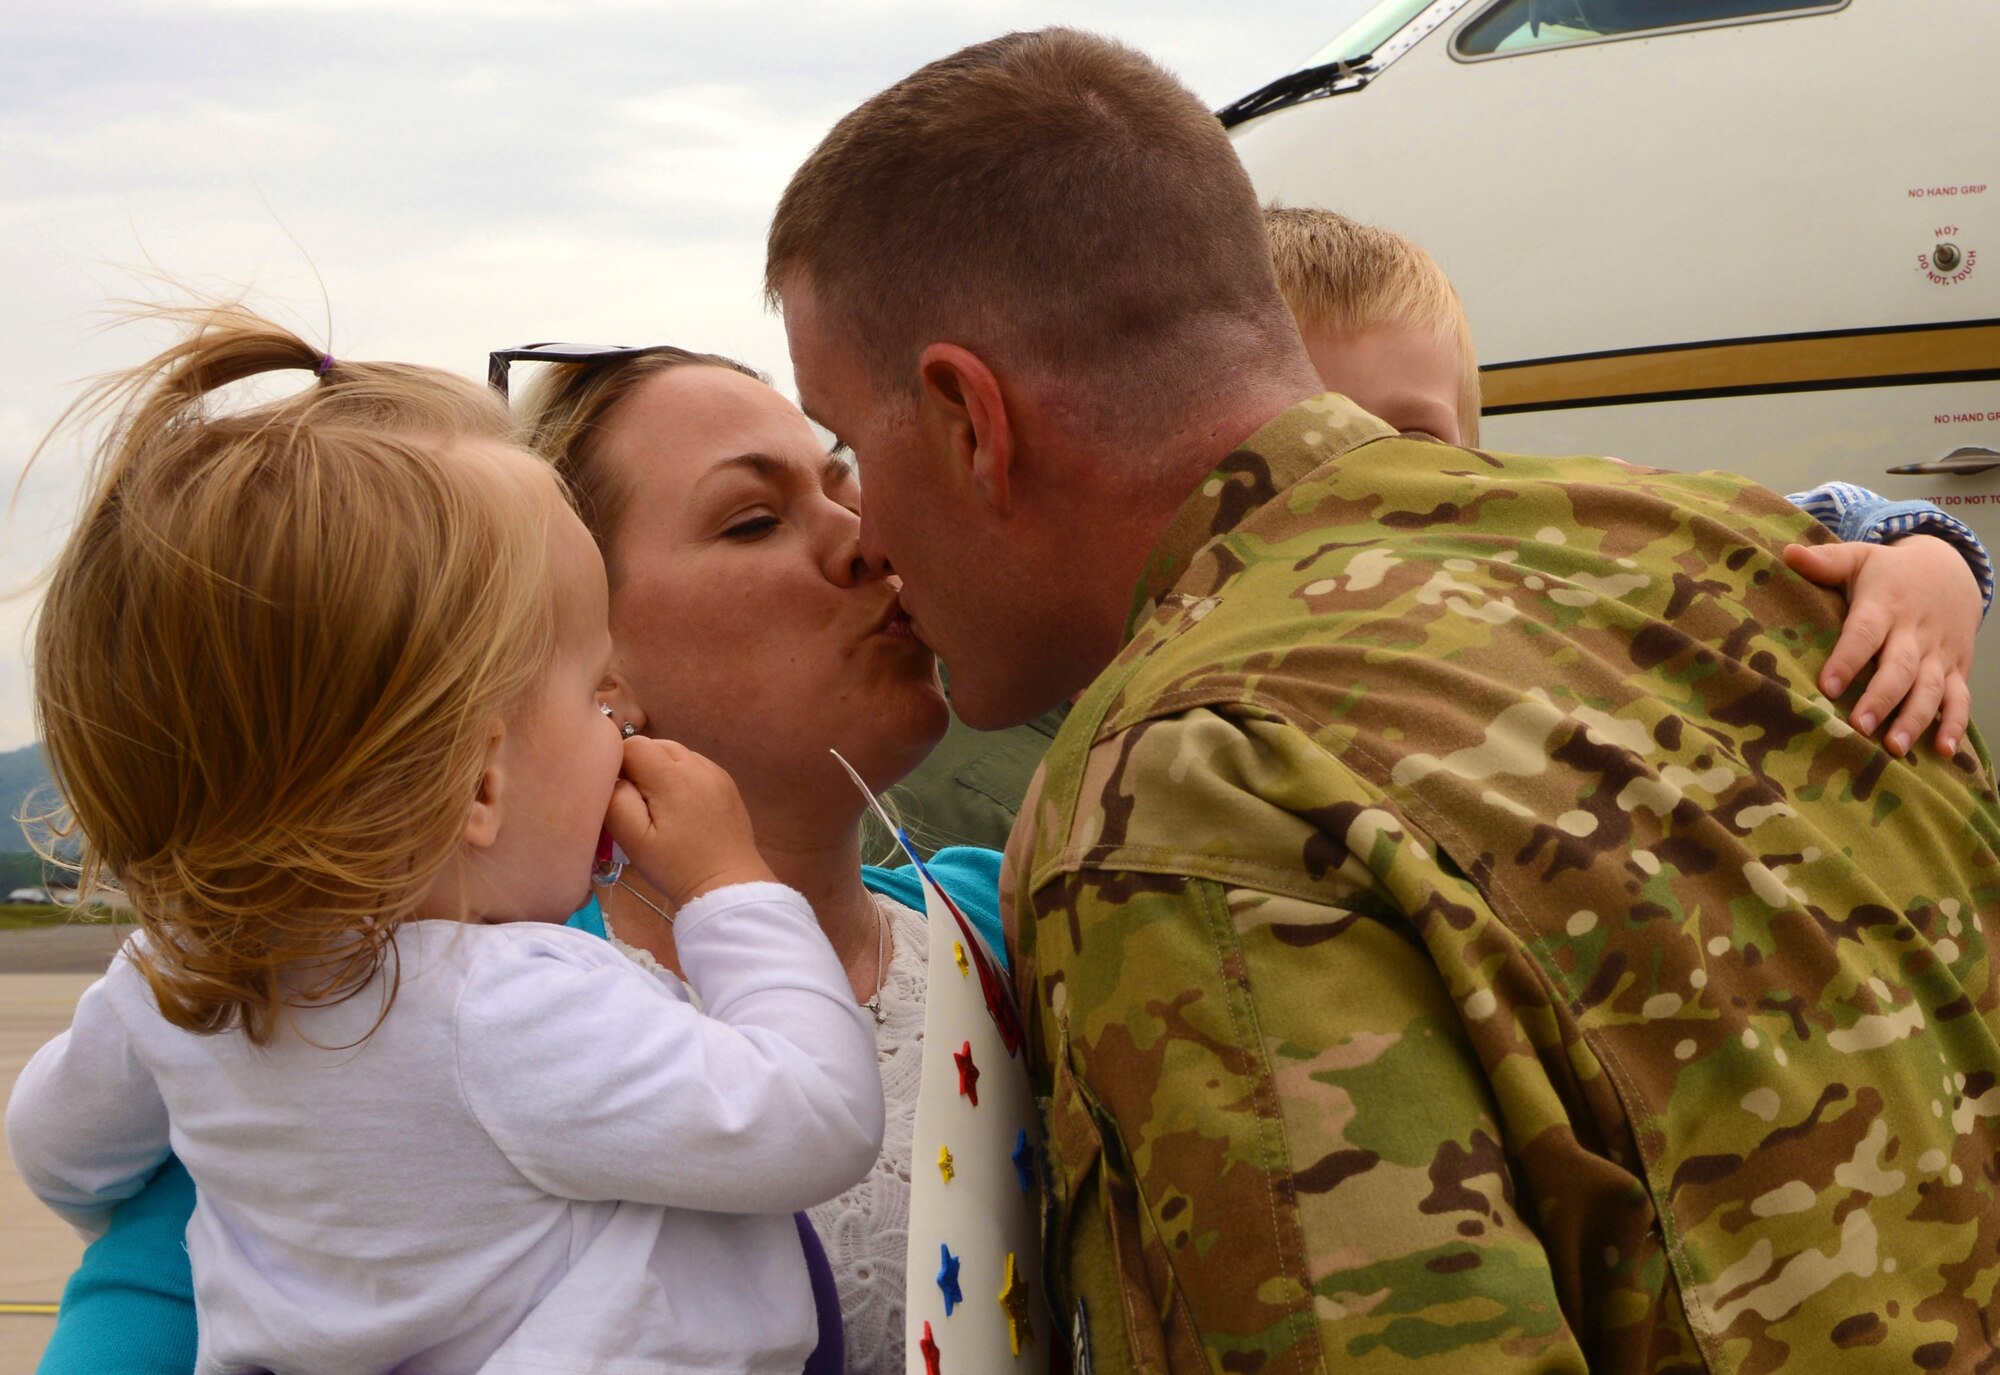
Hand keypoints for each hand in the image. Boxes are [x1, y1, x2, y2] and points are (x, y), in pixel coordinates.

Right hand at [605, 737, 774, 908]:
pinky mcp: (726, 783)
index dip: (619, 764)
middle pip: (655, 745)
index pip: (633, 745)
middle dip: (638, 766)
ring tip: (659, 807)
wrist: (726, 884)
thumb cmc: (676, 866)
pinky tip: (681, 808)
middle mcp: (698, 765)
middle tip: (637, 803)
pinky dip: (681, 778)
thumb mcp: (634, 840)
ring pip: (676, 754)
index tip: (618, 792)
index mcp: (673, 776)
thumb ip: (616, 801)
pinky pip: (695, 766)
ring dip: (660, 770)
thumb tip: (613, 777)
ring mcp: (716, 772)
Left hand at [1782, 535, 1978, 756]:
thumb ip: (1825, 561)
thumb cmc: (1890, 572)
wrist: (1951, 570)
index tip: (1828, 686)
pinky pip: (1960, 699)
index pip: (1864, 634)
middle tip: (1859, 727)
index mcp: (1885, 606)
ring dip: (1914, 719)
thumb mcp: (1860, 558)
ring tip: (1893, 747)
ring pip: (1931, 688)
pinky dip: (1955, 724)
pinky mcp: (1956, 668)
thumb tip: (1787, 553)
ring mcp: (1938, 653)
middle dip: (1881, 698)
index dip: (1847, 659)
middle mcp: (1914, 632)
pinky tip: (1943, 752)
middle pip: (1899, 667)